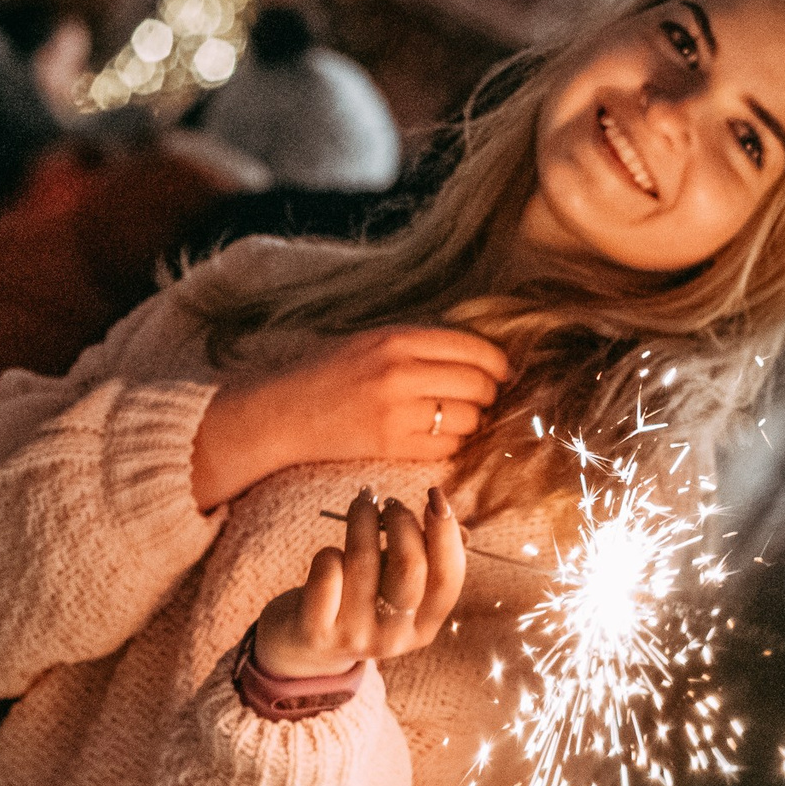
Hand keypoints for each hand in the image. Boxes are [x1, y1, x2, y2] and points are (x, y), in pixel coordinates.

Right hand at [190, 326, 510, 509]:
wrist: (282, 411)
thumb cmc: (325, 372)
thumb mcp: (371, 339)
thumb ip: (418, 342)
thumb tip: (476, 354)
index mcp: (397, 338)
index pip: (472, 348)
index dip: (498, 362)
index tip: (502, 371)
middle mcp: (400, 372)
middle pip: (478, 384)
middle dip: (489, 393)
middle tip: (482, 397)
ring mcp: (396, 412)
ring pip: (468, 418)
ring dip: (472, 420)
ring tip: (457, 418)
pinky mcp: (391, 446)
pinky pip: (447, 447)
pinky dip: (453, 444)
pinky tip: (438, 436)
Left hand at [251, 489, 465, 677]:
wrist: (303, 649)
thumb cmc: (358, 602)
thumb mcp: (395, 590)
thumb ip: (426, 561)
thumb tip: (460, 528)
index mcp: (424, 626)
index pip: (448, 577)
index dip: (446, 531)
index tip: (435, 494)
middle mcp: (394, 636)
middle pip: (410, 565)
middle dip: (401, 520)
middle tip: (390, 504)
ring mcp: (355, 636)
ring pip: (363, 560)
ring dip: (362, 519)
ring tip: (361, 505)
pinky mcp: (317, 630)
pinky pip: (327, 572)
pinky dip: (328, 552)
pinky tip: (330, 554)